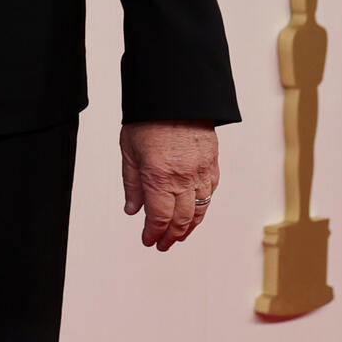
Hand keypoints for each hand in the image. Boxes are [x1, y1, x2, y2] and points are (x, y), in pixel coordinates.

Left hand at [120, 121, 218, 249]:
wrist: (176, 96)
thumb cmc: (149, 120)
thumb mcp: (129, 152)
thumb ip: (132, 184)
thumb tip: (132, 210)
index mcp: (158, 177)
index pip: (158, 218)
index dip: (153, 233)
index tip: (148, 240)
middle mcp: (183, 179)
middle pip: (180, 220)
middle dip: (171, 236)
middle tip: (163, 244)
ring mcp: (201, 172)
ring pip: (199, 210)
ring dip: (189, 227)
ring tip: (179, 236)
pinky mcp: (213, 164)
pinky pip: (210, 193)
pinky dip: (202, 207)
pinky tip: (194, 211)